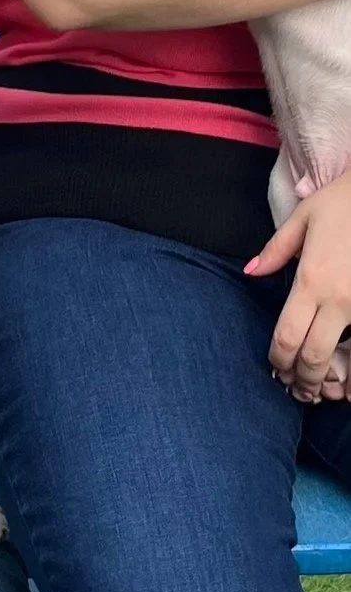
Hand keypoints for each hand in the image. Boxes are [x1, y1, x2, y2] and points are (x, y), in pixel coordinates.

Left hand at [245, 175, 350, 401]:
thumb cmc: (347, 200)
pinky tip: (350, 380)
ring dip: (333, 379)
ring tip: (324, 392)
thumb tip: (251, 272)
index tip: (277, 367)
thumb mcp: (305, 216)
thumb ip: (277, 250)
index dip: (278, 359)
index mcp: (311, 281)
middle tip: (297, 389)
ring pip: (348, 356)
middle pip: (314, 355)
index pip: (287, 336)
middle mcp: (339, 299)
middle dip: (303, 379)